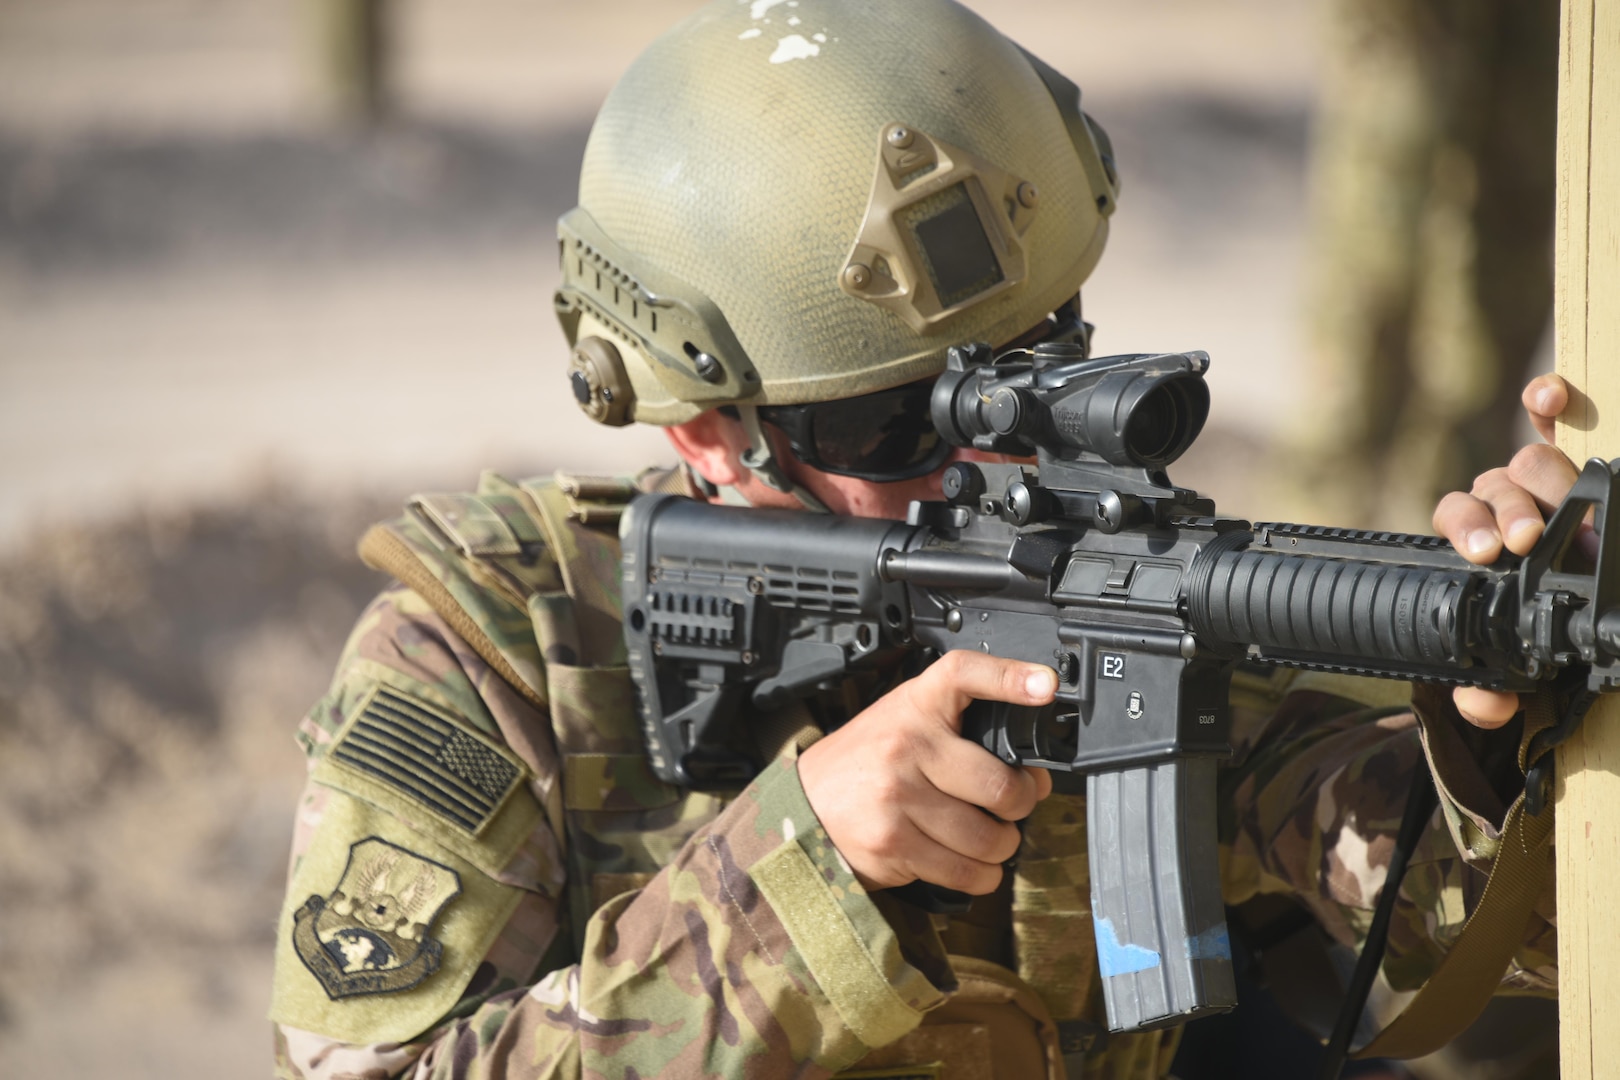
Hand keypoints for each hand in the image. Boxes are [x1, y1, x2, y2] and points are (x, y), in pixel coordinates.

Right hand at [796, 651, 1056, 894]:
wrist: (802, 806)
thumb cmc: (863, 764)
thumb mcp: (903, 722)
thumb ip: (958, 733)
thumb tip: (1033, 775)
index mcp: (914, 706)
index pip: (963, 674)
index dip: (1009, 676)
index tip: (1044, 684)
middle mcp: (907, 746)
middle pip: (1002, 787)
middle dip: (1020, 806)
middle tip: (1011, 806)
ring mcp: (898, 797)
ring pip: (989, 838)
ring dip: (1001, 848)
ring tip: (987, 838)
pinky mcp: (894, 844)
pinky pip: (965, 872)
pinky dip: (980, 876)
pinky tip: (968, 862)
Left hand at [1431, 374, 1585, 727]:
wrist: (1592, 604)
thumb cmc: (1553, 620)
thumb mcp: (1528, 660)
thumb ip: (1497, 686)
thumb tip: (1483, 704)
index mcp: (1485, 541)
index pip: (1457, 514)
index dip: (1467, 527)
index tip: (1486, 554)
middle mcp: (1509, 502)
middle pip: (1495, 485)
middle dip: (1508, 512)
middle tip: (1525, 543)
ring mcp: (1544, 476)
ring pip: (1528, 458)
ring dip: (1542, 481)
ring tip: (1564, 519)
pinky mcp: (1576, 457)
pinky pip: (1552, 414)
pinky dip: (1547, 399)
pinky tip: (1547, 400)